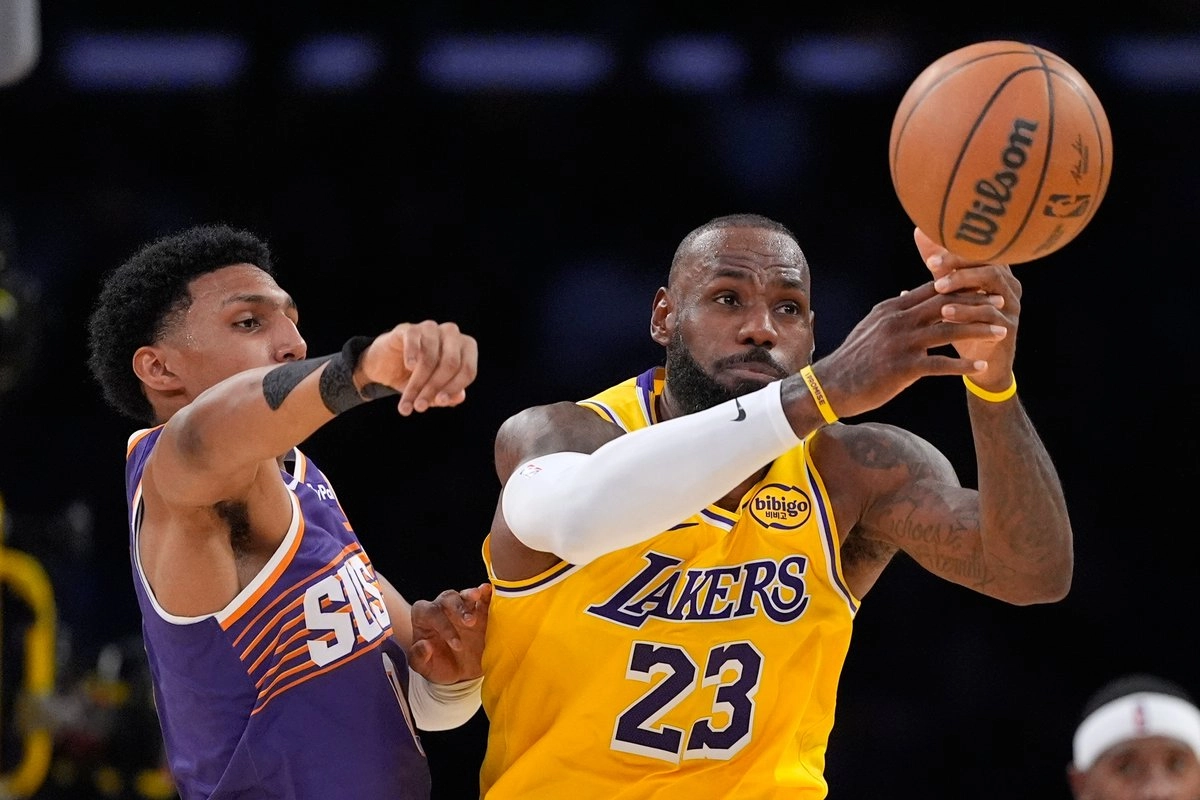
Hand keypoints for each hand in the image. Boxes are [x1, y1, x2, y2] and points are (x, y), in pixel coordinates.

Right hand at [362, 321, 479, 415]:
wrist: (386, 366)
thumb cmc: (417, 377)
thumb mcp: (433, 391)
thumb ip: (448, 395)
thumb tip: (459, 397)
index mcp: (465, 348)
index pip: (468, 370)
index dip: (453, 388)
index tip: (438, 402)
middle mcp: (451, 334)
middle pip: (450, 363)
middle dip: (433, 388)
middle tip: (419, 406)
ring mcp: (430, 328)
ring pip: (429, 357)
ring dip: (417, 383)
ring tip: (408, 401)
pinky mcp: (409, 328)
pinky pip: (413, 340)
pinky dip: (412, 354)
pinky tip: (409, 367)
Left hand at [408, 582, 490, 684]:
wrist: (460, 673)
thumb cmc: (439, 666)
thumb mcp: (424, 667)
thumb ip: (419, 657)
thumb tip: (425, 645)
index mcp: (424, 618)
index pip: (431, 613)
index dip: (443, 625)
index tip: (457, 645)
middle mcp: (442, 608)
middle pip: (448, 598)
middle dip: (458, 608)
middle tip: (469, 622)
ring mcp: (462, 608)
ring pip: (464, 595)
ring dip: (471, 595)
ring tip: (478, 598)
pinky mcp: (480, 612)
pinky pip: (483, 598)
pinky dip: (486, 593)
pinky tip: (490, 591)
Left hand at [913, 227, 1020, 391]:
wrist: (979, 365)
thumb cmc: (962, 324)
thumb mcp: (948, 292)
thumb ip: (938, 265)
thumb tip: (920, 231)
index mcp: (995, 271)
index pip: (980, 249)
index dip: (956, 246)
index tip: (929, 246)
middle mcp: (1008, 284)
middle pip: (988, 261)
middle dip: (959, 261)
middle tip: (932, 264)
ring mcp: (1012, 304)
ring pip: (992, 283)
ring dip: (963, 284)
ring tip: (938, 288)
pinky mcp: (1009, 326)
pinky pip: (991, 314)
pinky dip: (967, 312)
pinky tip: (947, 314)